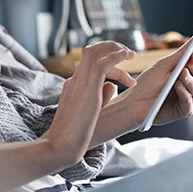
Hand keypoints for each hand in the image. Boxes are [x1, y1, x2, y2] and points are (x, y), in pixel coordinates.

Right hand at [42, 41, 135, 166]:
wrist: (60, 144)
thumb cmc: (73, 135)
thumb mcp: (88, 111)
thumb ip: (100, 96)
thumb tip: (113, 86)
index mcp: (73, 85)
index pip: (90, 64)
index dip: (109, 63)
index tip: (125, 73)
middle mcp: (75, 79)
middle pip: (91, 51)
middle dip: (110, 47)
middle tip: (128, 53)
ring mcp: (80, 81)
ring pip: (96, 52)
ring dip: (115, 48)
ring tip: (132, 54)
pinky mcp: (89, 87)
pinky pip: (104, 63)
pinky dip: (116, 57)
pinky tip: (127, 59)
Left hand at [121, 39, 192, 128]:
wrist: (134, 102)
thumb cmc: (147, 83)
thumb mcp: (163, 66)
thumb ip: (180, 55)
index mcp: (184, 73)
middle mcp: (188, 85)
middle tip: (191, 59)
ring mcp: (187, 98)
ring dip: (189, 79)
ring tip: (182, 73)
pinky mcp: (183, 110)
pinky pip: (189, 103)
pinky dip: (184, 94)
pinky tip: (178, 85)